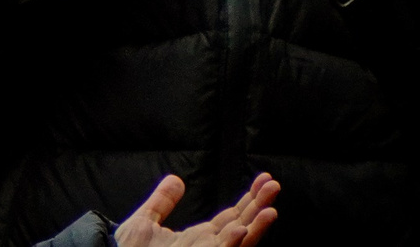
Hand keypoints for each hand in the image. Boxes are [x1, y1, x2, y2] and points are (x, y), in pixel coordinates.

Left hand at [116, 173, 278, 246]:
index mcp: (201, 239)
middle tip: (273, 184)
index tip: (263, 179)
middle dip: (259, 207)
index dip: (249, 200)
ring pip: (239, 244)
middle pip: (242, 227)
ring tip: (270, 210)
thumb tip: (176, 179)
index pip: (232, 218)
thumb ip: (162, 202)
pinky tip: (240, 229)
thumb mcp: (145, 222)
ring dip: (256, 228)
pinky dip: (232, 244)